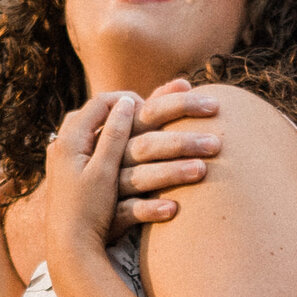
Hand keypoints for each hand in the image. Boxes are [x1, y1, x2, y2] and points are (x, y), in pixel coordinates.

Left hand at [43, 92, 136, 263]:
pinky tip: (115, 148)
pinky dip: (102, 143)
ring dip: (109, 126)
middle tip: (142, 113)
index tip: (149, 110)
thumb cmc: (88, 211)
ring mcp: (61, 161)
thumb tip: (126, 101)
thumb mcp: (105, 170)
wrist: (69, 248)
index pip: (99, 103)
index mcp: (69, 140)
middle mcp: (61, 146)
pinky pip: (84, 148)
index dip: (126, 101)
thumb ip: (114, 135)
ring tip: (131, 125)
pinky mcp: (66, 176)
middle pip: (90, 114)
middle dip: (117, 110)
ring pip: (86, 130)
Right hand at [115, 79, 226, 231]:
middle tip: (217, 144)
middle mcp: (113, 155)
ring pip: (141, 176)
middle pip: (147, 143)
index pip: (151, 111)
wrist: (79, 210)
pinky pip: (129, 211)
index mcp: (120, 132)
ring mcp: (110, 185)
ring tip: (202, 170)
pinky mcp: (109, 214)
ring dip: (170, 172)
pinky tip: (173, 209)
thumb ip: (153, 107)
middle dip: (181, 141)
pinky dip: (149, 209)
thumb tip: (184, 82)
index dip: (181, 105)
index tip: (215, 106)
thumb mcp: (127, 132)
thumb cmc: (113, 161)